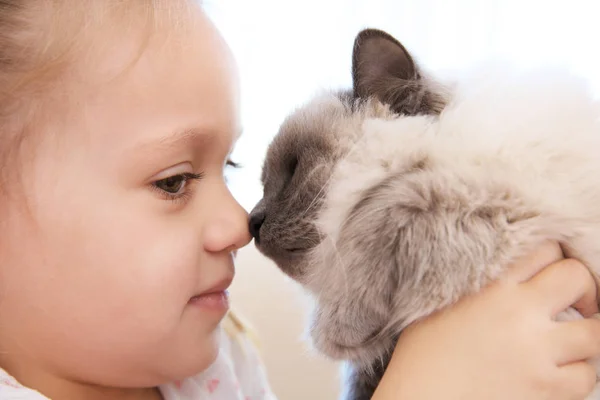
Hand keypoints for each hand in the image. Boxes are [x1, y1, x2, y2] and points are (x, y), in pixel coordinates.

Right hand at [372, 241, 599, 399]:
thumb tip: (505, 275)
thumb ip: (478, 284)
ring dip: (584, 335)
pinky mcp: (545, 388)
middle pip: (577, 278)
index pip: (545, 250)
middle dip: (583, 288)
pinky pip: (587, 375)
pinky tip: (556, 372)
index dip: (552, 260)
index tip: (547, 275)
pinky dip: (578, 372)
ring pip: (594, 332)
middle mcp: (518, 312)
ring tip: (567, 342)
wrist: (420, 399)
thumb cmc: (422, 355)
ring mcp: (536, 351)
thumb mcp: (441, 303)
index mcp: (491, 287)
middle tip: (576, 303)